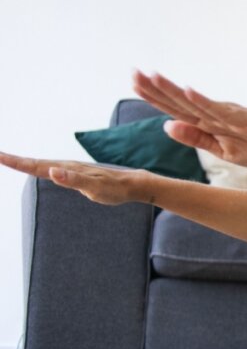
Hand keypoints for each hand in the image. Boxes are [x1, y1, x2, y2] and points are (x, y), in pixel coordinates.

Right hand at [0, 152, 143, 205]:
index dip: (15, 162)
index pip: (36, 165)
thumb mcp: (95, 187)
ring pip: (42, 165)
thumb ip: (74, 180)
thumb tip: (53, 171)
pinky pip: (52, 169)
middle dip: (14, 160)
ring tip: (7, 160)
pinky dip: (39, 167)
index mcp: (67, 169)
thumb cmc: (116, 188)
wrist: (133, 184)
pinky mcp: (75, 174)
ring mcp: (70, 170)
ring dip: (24, 162)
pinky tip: (36, 168)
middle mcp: (66, 166)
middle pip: (35, 163)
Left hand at [132, 71, 246, 167]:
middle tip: (132, 73)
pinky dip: (207, 102)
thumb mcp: (224, 150)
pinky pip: (226, 111)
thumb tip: (166, 125)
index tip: (133, 83)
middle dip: (157, 88)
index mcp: (210, 122)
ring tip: (154, 77)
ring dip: (176, 90)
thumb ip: (197, 138)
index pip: (177, 108)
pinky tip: (190, 91)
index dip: (155, 97)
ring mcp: (233, 114)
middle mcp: (218, 113)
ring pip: (199, 102)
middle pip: (182, 101)